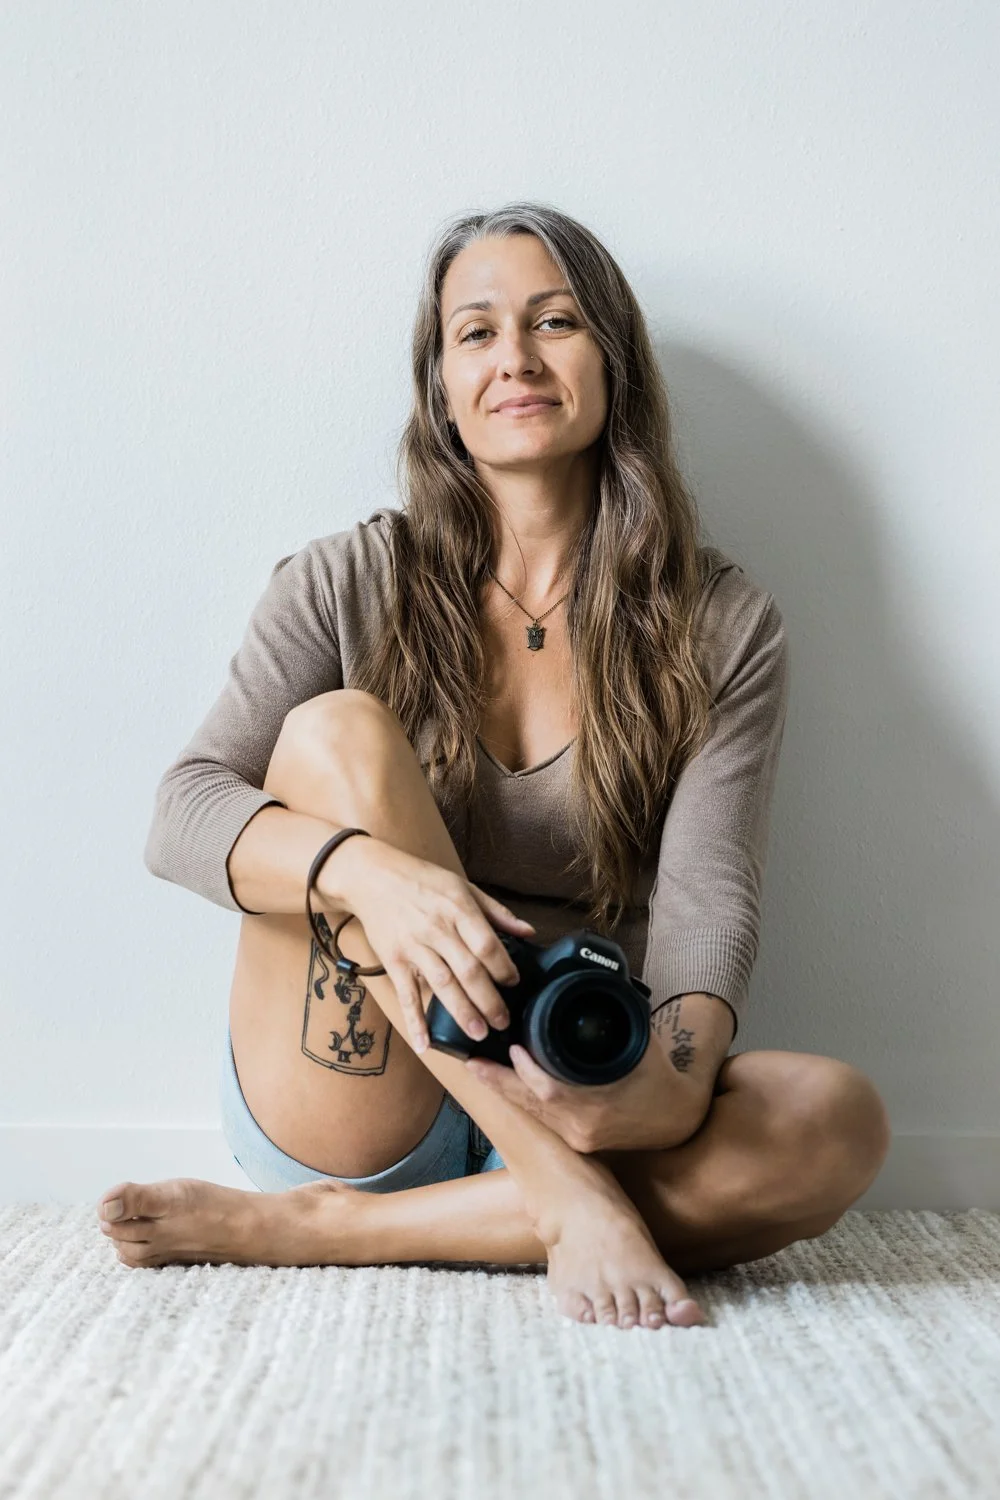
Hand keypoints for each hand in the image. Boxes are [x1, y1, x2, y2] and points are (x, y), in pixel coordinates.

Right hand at [328, 837, 535, 1054]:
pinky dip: (414, 1021)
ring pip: (442, 985)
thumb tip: (529, 932)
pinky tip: (424, 1044)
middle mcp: (437, 929)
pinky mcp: (393, 961)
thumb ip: (497, 912)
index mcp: (459, 909)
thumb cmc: (422, 880)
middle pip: (468, 971)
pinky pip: (406, 994)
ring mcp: (414, 947)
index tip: (514, 983)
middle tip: (502, 1022)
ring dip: (462, 1012)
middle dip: (489, 1000)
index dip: (504, 968)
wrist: (372, 876)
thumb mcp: (463, 886)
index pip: (487, 945)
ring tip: (478, 1034)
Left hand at [465, 1032, 710, 1154]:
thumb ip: (616, 1019)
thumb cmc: (661, 1077)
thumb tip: (597, 989)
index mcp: (598, 1106)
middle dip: (499, 1082)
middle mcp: (583, 1128)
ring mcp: (579, 1138)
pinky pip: (543, 1119)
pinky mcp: (578, 1140)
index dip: (526, 1071)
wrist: (680, 1119)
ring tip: (479, 1069)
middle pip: (531, 1105)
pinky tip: (506, 1084)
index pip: (550, 1091)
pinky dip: (523, 1099)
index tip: (513, 1048)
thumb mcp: (642, 1042)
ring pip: (533, 1113)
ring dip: (505, 1090)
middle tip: (472, 1062)